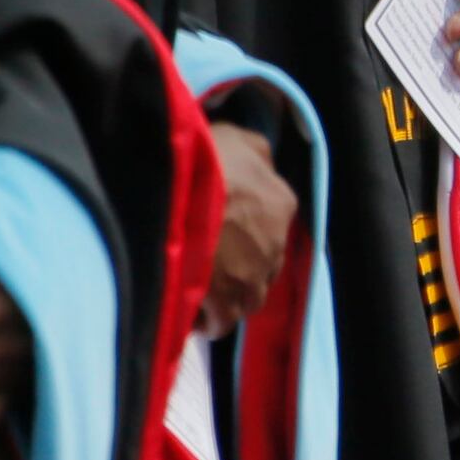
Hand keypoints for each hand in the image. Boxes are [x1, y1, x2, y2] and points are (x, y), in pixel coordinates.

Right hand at [202, 122, 294, 334]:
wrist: (179, 193)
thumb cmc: (206, 159)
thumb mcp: (237, 137)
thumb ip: (255, 152)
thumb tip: (262, 164)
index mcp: (280, 202)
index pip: (271, 220)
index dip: (243, 228)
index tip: (219, 229)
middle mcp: (276, 243)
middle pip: (261, 262)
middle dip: (238, 264)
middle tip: (205, 258)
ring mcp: (255, 277)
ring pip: (246, 297)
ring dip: (226, 295)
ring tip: (195, 287)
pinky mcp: (229, 303)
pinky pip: (220, 322)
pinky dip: (206, 319)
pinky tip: (185, 309)